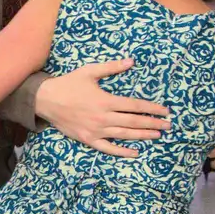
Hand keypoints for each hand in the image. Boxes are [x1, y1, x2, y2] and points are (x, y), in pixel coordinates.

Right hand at [34, 60, 170, 158]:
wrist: (46, 100)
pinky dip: (122, 151)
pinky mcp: (88, 139)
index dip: (152, 108)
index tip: (165, 110)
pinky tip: (135, 152)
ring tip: (157, 135)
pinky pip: (108, 148)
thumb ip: (112, 67)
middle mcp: (103, 117)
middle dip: (153, 123)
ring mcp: (95, 131)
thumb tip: (131, 61)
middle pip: (133, 122)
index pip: (135, 106)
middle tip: (168, 125)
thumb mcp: (90, 71)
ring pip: (124, 135)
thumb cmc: (69, 84)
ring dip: (143, 136)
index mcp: (105, 100)